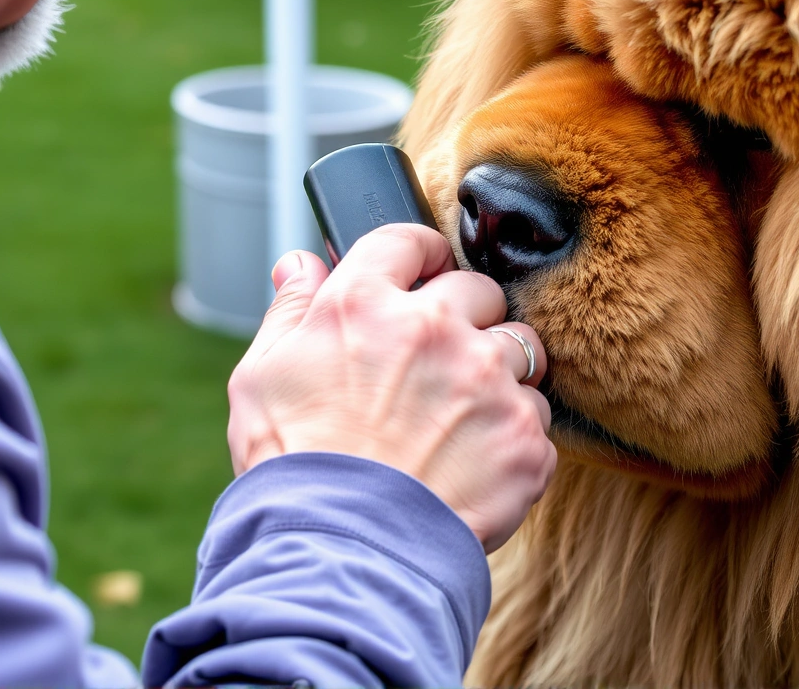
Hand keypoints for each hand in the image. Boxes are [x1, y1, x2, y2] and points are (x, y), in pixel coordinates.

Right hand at [227, 224, 556, 551]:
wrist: (342, 559)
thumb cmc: (293, 469)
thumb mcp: (262, 379)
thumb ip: (290, 310)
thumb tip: (300, 264)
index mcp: (364, 304)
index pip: (409, 240)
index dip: (418, 256)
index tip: (422, 275)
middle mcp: (435, 329)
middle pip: (479, 289)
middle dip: (466, 317)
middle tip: (440, 364)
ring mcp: (487, 381)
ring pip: (521, 348)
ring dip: (499, 374)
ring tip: (462, 419)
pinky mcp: (524, 436)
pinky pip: (536, 418)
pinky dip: (513, 438)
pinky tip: (474, 464)